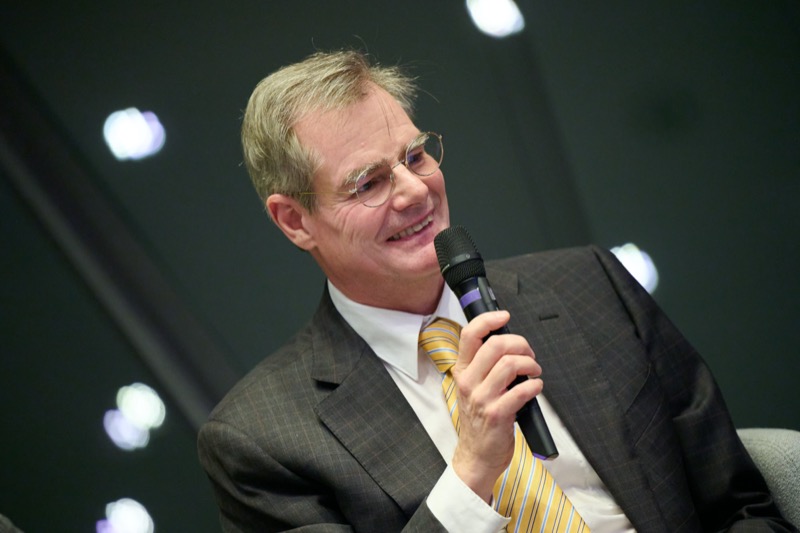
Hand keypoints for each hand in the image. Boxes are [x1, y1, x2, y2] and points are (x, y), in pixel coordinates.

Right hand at [450, 310, 541, 502]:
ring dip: (530, 364)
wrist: (476, 455)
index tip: (505, 316)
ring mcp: (482, 398)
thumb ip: (484, 366)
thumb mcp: (473, 388)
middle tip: (529, 353)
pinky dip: (534, 385)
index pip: (469, 335)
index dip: (489, 320)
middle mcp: (468, 382)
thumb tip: (508, 343)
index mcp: (462, 371)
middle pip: (495, 345)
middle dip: (519, 343)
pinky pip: (521, 391)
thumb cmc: (479, 420)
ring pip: (510, 365)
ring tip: (534, 371)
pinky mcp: (497, 414)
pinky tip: (536, 387)